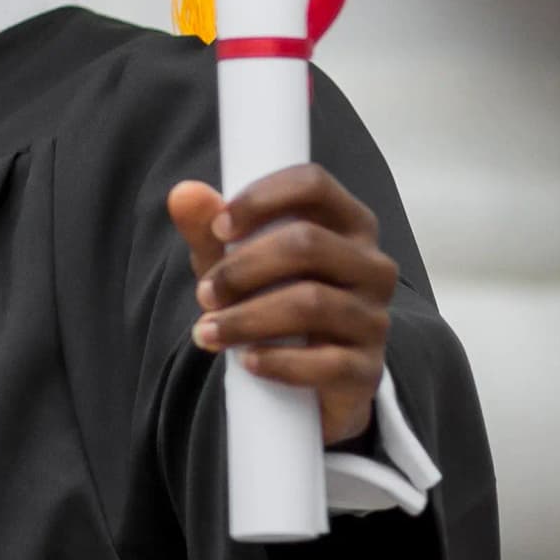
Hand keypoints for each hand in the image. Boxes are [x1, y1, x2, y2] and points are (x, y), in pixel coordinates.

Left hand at [168, 166, 393, 446]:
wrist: (307, 375)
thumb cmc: (271, 297)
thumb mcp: (236, 260)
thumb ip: (209, 228)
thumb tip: (184, 193)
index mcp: (347, 224)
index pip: (313, 184)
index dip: (262, 199)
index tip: (219, 227)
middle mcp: (371, 265)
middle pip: (307, 244)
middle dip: (242, 268)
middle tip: (204, 293)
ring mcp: (375, 317)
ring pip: (312, 303)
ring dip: (246, 318)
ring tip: (207, 332)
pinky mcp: (368, 368)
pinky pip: (328, 363)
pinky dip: (278, 362)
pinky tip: (248, 362)